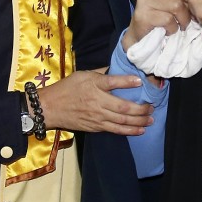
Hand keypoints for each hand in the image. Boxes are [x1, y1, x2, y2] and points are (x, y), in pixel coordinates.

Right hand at [37, 70, 152, 135]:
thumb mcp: (82, 74)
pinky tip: (139, 130)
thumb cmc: (67, 88)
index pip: (113, 82)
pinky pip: (114, 130)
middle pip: (124, 107)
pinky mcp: (95, 127)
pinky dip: (128, 131)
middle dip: (141, 109)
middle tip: (152, 107)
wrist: (49, 108)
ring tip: (150, 120)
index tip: (141, 82)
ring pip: (122, 122)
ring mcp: (97, 117)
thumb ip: (101, 73)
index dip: (128, 82)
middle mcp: (97, 102)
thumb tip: (117, 69)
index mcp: (94, 86)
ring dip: (139, 122)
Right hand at [123, 0, 192, 50]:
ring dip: (182, 20)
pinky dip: (173, 28)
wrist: (142, 36)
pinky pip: (168, 19)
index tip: (193, 4)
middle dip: (189, 7)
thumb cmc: (163, 15)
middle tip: (189, 18)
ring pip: (177, 6)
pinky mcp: (142, 15)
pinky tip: (169, 30)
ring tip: (179, 24)